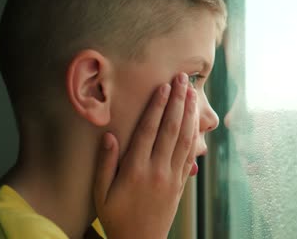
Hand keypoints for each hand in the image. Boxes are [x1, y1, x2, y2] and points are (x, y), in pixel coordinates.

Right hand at [93, 73, 197, 238]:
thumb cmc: (117, 217)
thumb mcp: (101, 193)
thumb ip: (105, 164)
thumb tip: (109, 135)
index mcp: (135, 170)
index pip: (149, 131)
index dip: (157, 106)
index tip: (163, 87)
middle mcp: (157, 169)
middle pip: (170, 129)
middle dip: (177, 102)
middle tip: (182, 80)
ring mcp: (172, 176)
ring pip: (184, 139)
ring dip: (189, 114)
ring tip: (191, 93)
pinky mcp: (181, 182)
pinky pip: (190, 154)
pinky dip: (194, 135)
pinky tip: (195, 120)